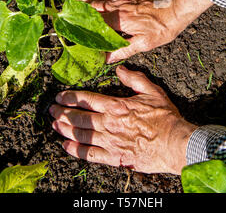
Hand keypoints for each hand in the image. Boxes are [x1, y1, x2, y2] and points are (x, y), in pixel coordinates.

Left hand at [50, 66, 196, 173]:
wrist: (175, 143)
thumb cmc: (165, 117)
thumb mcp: (152, 91)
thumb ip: (134, 79)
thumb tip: (120, 69)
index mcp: (116, 106)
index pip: (87, 100)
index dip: (71, 97)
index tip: (59, 96)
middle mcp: (109, 123)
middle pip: (79, 117)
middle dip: (62, 113)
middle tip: (50, 110)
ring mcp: (110, 141)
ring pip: (81, 135)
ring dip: (65, 129)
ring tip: (54, 125)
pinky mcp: (114, 157)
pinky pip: (90, 155)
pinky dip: (76, 150)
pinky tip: (66, 146)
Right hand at [79, 0, 212, 62]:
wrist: (178, 6)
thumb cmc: (163, 27)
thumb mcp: (145, 44)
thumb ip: (123, 50)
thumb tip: (106, 58)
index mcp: (120, 20)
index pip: (95, 21)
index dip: (82, 22)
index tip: (70, 22)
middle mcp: (119, 5)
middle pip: (95, 5)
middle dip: (80, 6)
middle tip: (68, 6)